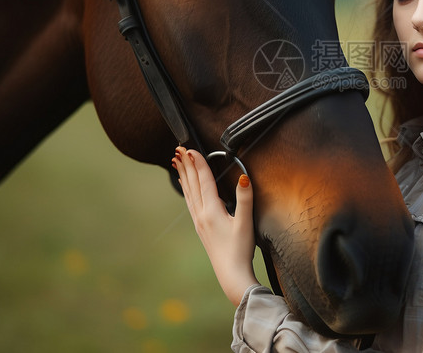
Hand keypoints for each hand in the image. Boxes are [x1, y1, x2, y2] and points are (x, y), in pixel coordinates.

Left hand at [172, 146, 259, 306]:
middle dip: (186, 165)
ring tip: (177, 161)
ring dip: (183, 175)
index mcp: (211, 211)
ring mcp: (198, 222)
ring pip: (188, 192)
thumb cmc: (240, 250)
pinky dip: (186, 189)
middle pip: (192, 184)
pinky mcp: (200, 228)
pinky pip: (190, 202)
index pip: (203, 181)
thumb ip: (245, 198)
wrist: (231, 275)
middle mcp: (201, 215)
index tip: (190, 148)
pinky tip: (185, 186)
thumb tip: (244, 177)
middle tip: (178, 148)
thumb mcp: (245, 223)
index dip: (198, 163)